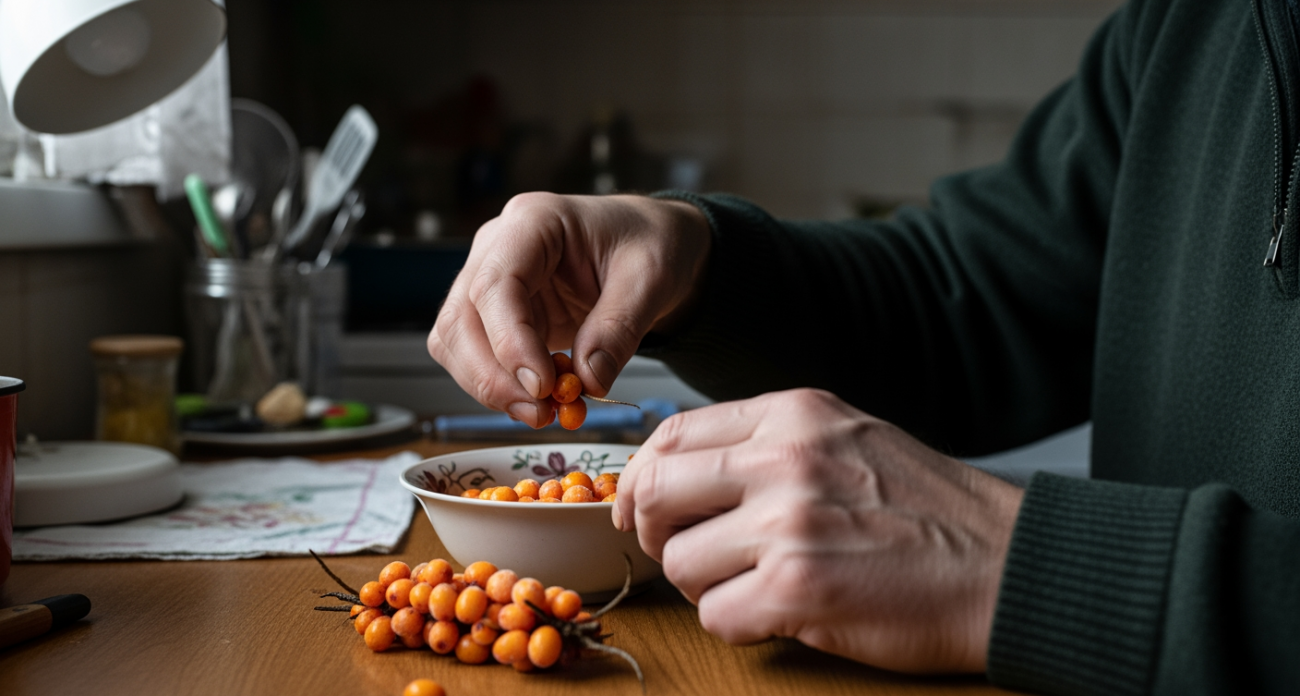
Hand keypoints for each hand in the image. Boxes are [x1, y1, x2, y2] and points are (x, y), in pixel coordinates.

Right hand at [427, 193, 710, 426]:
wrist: (649, 245)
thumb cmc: (649, 243)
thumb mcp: (651, 278)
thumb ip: (620, 328)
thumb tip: (589, 381)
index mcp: (533, 221)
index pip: (496, 284)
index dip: (510, 342)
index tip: (542, 385)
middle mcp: (497, 248)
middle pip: (461, 318)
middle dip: (492, 376)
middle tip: (541, 412)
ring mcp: (489, 281)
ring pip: (456, 343)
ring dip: (491, 387)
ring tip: (543, 411)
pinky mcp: (496, 316)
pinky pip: (476, 358)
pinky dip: (501, 387)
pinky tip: (539, 401)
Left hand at [613, 389, 1023, 672]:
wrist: (1006, 564)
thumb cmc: (928, 510)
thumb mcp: (847, 438)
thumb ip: (767, 444)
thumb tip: (679, 474)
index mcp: (793, 416)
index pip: (673, 434)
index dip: (643, 478)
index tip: (644, 509)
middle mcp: (785, 460)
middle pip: (657, 492)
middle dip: (658, 533)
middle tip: (688, 554)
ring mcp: (789, 523)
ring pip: (680, 561)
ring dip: (706, 586)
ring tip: (755, 587)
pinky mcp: (799, 589)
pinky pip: (715, 616)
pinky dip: (738, 625)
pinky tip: (781, 615)